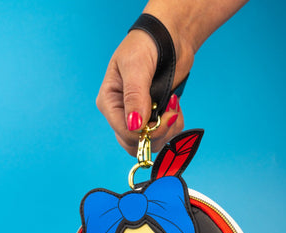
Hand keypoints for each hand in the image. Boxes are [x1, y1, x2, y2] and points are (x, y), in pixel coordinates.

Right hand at [96, 29, 191, 155]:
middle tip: (170, 115)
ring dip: (168, 130)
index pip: (123, 133)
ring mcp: (139, 117)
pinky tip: (175, 106)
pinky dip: (174, 125)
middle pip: (135, 144)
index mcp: (110, 102)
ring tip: (174, 106)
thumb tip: (135, 125)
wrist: (169, 36)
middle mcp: (122, 113)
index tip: (161, 117)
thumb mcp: (136, 66)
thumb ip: (135, 96)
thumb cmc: (146, 44)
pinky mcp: (155, 117)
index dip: (144, 133)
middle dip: (157, 134)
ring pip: (151, 143)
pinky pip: (165, 135)